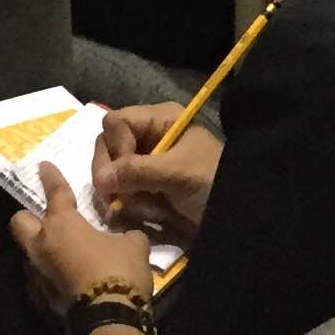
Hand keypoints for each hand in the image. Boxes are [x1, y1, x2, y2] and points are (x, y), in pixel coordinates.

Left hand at [8, 163, 153, 313]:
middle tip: (43, 216)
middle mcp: (41, 246)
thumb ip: (124, 233)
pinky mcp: (39, 302)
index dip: (50, 177)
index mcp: (62, 225)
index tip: (43, 166)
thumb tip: (125, 234)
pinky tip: (61, 280)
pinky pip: (36, 282)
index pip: (54, 193)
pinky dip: (46, 277)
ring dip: (38, 250)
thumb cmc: (120, 272)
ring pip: (26, 255)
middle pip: (19, 222)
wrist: (109, 322)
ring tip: (57, 252)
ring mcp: (36, 276)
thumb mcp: (133, 244)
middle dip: (27, 215)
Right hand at [94, 106, 222, 246]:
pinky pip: (122, 193)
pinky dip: (131, 206)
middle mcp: (148, 136)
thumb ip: (138, 171)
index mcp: (159, 120)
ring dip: (126, 195)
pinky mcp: (145, 187)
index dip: (115, 147)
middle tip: (123, 198)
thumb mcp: (177, 173)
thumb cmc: (212, 182)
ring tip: (150, 209)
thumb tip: (98, 179)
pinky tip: (149, 214)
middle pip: (108, 147)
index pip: (116, 123)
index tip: (124, 172)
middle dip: (115, 175)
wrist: (235, 215)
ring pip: (111, 174)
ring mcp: (145, 163)